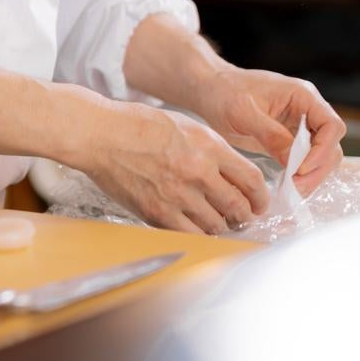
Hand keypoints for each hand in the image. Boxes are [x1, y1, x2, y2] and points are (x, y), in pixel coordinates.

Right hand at [77, 103, 270, 234]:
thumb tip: (233, 175)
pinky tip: (194, 226)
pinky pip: (191, 235)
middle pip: (239, 207)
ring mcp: (177, 195)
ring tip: (215, 221)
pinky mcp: (157, 213)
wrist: (99, 134)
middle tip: (241, 216)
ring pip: (217, 225)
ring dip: (221, 226)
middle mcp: (197, 172)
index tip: (258, 202)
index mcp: (208, 146)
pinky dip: (198, 234)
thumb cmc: (137, 125)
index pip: (251, 180)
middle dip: (244, 215)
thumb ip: (212, 150)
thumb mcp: (184, 126)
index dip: (260, 196)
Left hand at [196, 68, 345, 197]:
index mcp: (303, 96)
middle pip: (330, 144)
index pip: (331, 125)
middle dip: (317, 168)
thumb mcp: (243, 113)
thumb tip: (294, 161)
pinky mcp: (289, 140)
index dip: (323, 149)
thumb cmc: (224, 93)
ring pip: (321, 156)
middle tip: (297, 188)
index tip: (301, 169)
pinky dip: (300, 174)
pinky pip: (304, 160)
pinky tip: (288, 186)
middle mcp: (307, 111)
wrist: (209, 90)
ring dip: (311, 175)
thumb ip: (271, 135)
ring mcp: (300, 126)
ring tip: (292, 191)